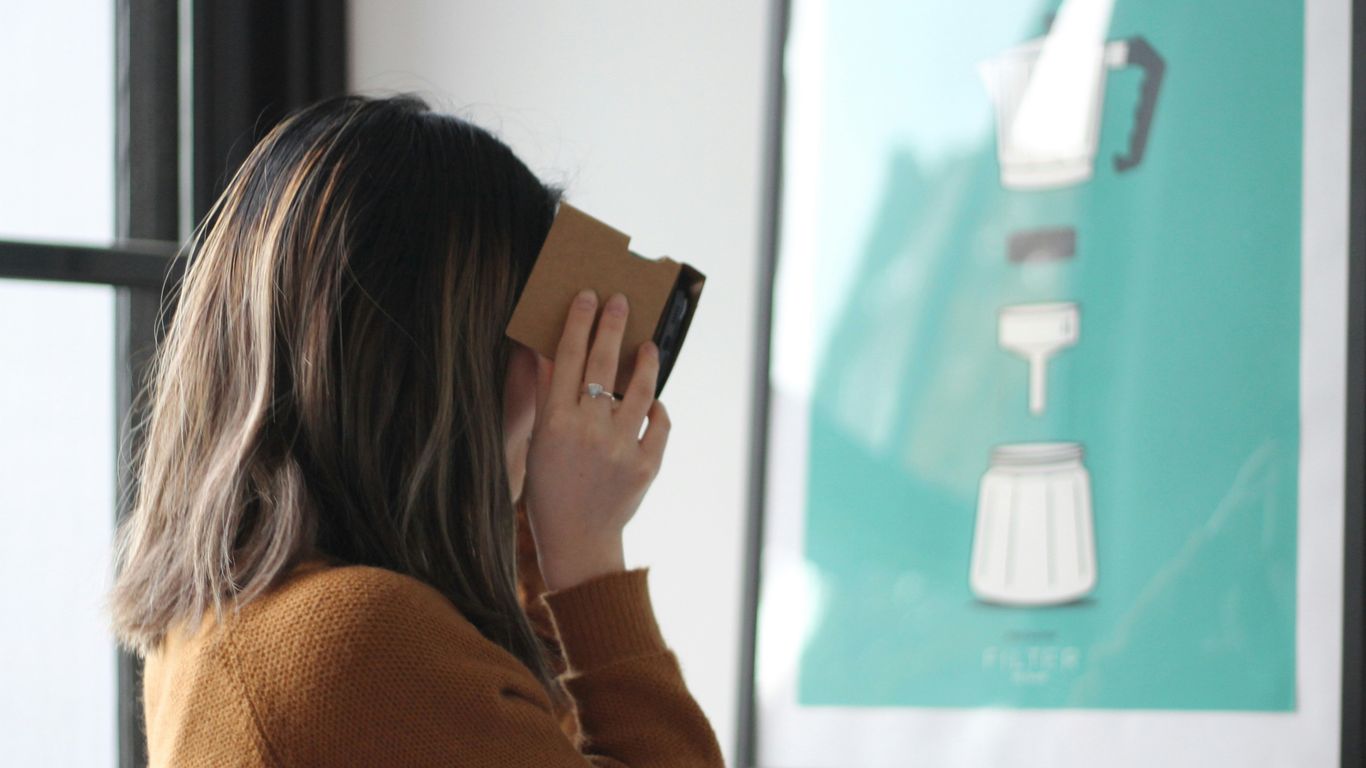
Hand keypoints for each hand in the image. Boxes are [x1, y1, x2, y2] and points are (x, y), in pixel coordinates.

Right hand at [521, 289, 671, 590]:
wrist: (578, 539)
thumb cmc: (551, 485)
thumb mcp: (539, 440)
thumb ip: (546, 394)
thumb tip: (545, 349)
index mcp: (556, 422)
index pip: (567, 358)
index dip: (578, 323)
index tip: (588, 296)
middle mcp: (588, 431)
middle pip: (603, 365)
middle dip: (612, 326)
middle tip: (621, 300)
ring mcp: (621, 448)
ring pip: (640, 390)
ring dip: (646, 362)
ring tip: (649, 344)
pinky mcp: (647, 465)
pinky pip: (660, 423)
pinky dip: (657, 407)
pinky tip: (653, 399)